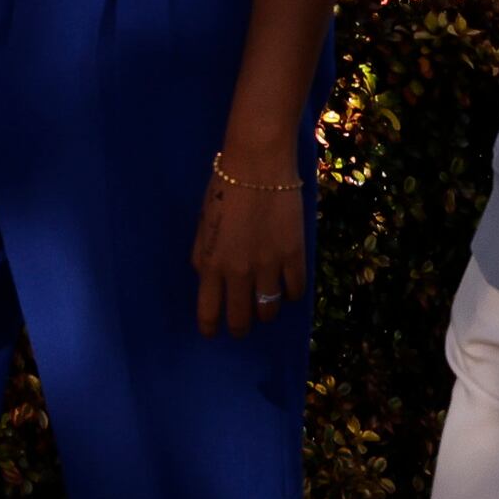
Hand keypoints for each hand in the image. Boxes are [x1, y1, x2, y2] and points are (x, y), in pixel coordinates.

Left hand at [190, 133, 308, 336]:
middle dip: (240, 327)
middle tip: (242, 325)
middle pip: (240, 318)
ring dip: (265, 313)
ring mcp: (267, 266)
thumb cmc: (224, 188)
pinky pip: (294, 291)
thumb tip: (206, 277)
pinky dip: (290, 294)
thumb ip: (203, 254)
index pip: (208, 312)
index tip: (213, 332)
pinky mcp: (293, 256)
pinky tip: (286, 286)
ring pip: (268, 311)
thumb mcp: (203, 224)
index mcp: (210, 263)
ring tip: (265, 306)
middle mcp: (237, 272)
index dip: (211, 328)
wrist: (258, 165)